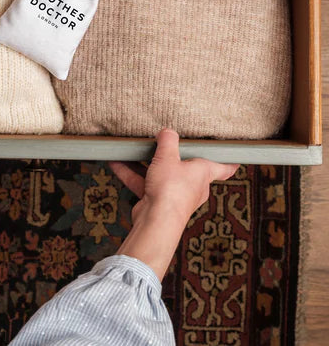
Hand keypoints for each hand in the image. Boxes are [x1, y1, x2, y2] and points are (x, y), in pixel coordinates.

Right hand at [109, 128, 238, 279]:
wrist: (156, 221)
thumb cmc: (170, 190)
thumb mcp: (168, 157)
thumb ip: (168, 140)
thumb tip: (167, 131)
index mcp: (203, 173)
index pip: (223, 167)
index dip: (229, 162)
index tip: (235, 158)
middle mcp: (191, 185)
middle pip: (186, 168)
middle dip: (176, 157)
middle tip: (169, 144)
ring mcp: (173, 194)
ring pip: (160, 174)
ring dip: (145, 163)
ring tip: (133, 149)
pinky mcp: (156, 201)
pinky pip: (143, 183)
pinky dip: (130, 173)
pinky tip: (116, 162)